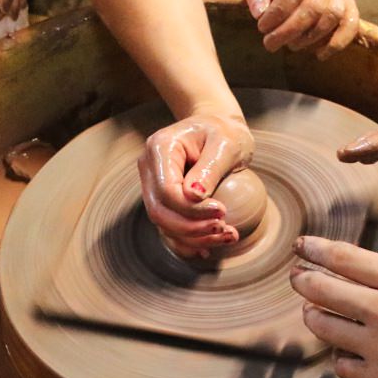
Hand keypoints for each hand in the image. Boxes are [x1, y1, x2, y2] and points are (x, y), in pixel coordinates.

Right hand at [137, 113, 254, 258]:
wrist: (219, 129)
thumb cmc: (224, 132)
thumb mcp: (225, 143)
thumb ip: (209, 168)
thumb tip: (193, 197)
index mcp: (160, 148)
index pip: (166, 190)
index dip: (191, 209)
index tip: (222, 212)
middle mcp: (150, 167)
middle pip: (159, 211)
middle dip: (191, 229)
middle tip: (224, 229)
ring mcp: (153, 185)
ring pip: (163, 224)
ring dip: (193, 239)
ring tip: (227, 236)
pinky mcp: (163, 200)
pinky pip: (169, 227)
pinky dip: (187, 242)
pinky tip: (208, 248)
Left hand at [244, 0, 358, 58]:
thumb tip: (259, 13)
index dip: (277, 14)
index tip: (262, 27)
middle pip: (314, 5)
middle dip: (290, 31)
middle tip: (271, 43)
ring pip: (333, 15)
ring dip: (310, 37)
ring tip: (291, 45)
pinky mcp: (348, 0)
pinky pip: (351, 23)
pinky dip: (337, 42)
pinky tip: (319, 54)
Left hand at [290, 236, 377, 377]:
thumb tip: (373, 267)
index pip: (343, 258)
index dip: (316, 249)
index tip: (301, 246)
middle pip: (322, 289)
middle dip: (303, 280)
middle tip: (298, 277)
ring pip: (323, 326)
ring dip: (314, 316)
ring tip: (314, 312)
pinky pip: (340, 364)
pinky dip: (340, 356)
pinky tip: (346, 350)